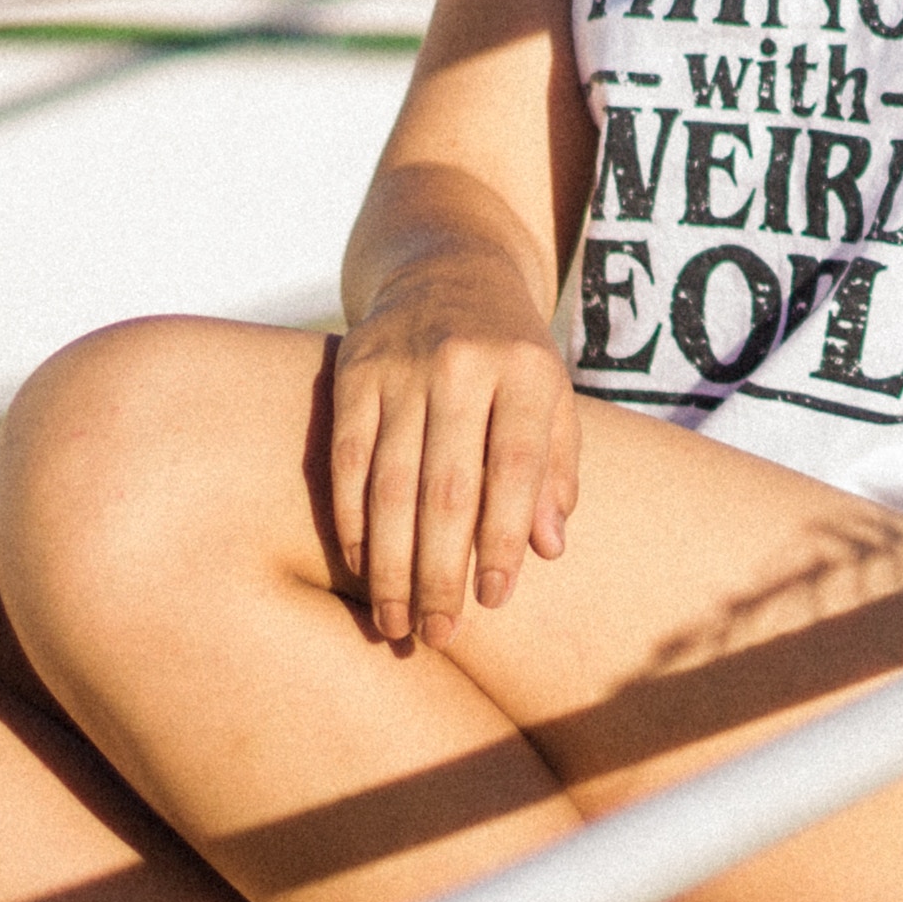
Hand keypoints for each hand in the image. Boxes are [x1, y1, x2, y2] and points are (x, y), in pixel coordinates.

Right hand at [327, 251, 581, 650]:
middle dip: (441, 572)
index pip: (515, 469)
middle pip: (448, 488)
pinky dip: (354, 520)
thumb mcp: (554, 397)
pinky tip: (362, 567)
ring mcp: (401, 366)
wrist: (448, 267)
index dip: (503, 541)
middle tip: (439, 634)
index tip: (494, 599)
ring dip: (392, 563)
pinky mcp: (351, 372)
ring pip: (391, 483)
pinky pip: (346, 460)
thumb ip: (555, 469)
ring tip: (397, 620)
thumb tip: (548, 548)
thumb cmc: (513, 356)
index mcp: (526, 371)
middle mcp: (463, 365)